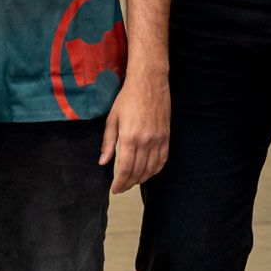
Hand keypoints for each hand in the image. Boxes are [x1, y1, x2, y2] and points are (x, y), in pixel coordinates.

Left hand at [100, 70, 170, 193]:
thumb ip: (108, 142)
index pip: (125, 169)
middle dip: (128, 183)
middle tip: (121, 188)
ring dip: (142, 179)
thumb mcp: (112, 119)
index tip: (114, 189)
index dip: (119, 183)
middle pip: (138, 171)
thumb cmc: (128, 98)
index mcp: (129, 137)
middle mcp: (145, 140)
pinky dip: (156, 169)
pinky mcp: (166, 136)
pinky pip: (163, 159)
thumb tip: (103, 161)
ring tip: (133, 182)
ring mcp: (158, 139)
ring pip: (151, 168)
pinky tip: (149, 172)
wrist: (149, 82)